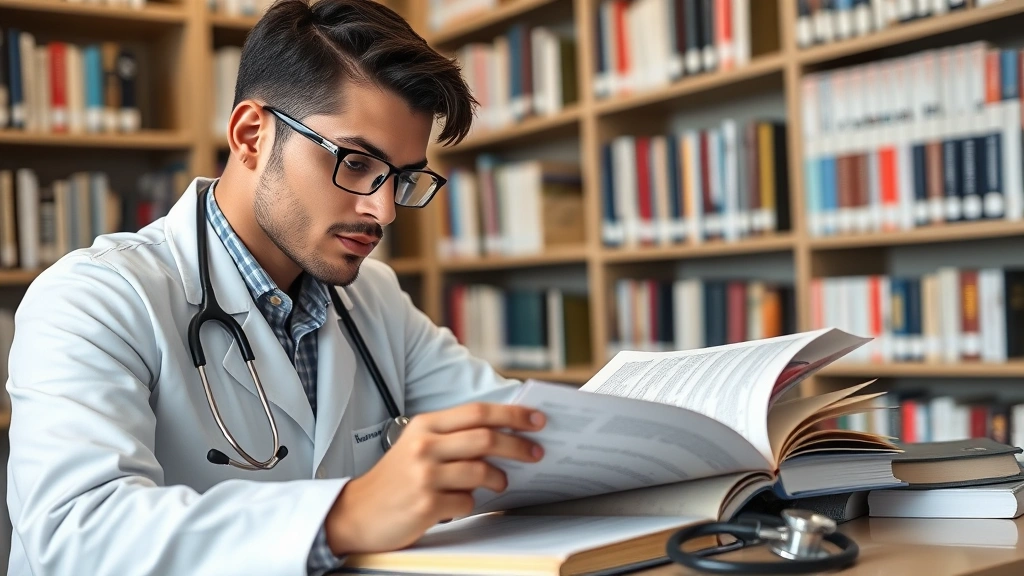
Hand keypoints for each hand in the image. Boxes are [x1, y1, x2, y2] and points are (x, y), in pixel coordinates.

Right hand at [324, 402, 545, 554]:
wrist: (356, 512)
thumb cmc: (395, 479)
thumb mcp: (417, 446)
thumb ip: (453, 437)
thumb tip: (501, 434)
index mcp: (425, 426)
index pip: (477, 412)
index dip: (511, 415)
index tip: (536, 419)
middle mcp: (424, 446)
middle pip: (485, 438)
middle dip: (518, 445)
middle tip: (536, 452)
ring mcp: (425, 476)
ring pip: (481, 471)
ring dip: (498, 478)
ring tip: (499, 482)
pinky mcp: (426, 505)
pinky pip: (467, 502)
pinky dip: (471, 504)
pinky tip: (460, 503)